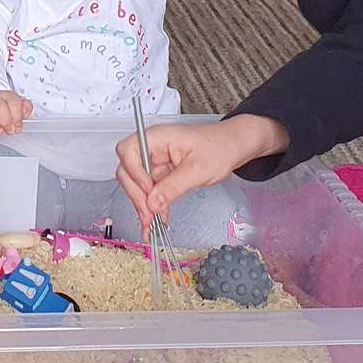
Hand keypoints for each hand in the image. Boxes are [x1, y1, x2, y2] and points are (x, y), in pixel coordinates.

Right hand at [0, 90, 32, 134]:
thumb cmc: (3, 105)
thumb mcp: (16, 105)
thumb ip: (25, 108)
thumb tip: (26, 111)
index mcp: (8, 95)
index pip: (14, 104)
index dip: (17, 118)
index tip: (17, 127)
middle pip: (0, 108)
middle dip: (6, 122)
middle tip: (8, 130)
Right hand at [115, 115, 288, 231]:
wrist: (234, 148)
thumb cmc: (220, 147)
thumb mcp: (199, 169)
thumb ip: (173, 186)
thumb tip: (151, 203)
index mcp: (158, 137)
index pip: (128, 151)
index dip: (134, 172)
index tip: (148, 191)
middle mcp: (152, 148)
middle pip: (128, 171)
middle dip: (137, 195)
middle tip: (149, 216)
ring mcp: (155, 162)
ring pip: (137, 185)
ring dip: (143, 205)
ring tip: (153, 225)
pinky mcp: (161, 174)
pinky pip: (150, 192)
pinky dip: (152, 206)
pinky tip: (158, 219)